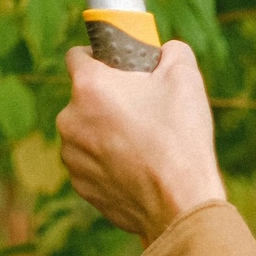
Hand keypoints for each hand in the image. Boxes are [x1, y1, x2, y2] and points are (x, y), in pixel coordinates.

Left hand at [56, 40, 225, 242]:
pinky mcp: (80, 185)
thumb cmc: (180, 138)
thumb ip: (170, 51)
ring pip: (86, 130)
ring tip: (143, 142)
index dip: (99, 56)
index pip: (77, 55)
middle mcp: (70, 119)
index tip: (119, 67)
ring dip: (106, 131)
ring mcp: (72, 156)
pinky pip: (91, 162)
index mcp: (88, 87)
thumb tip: (163, 51)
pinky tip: (137, 168)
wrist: (181, 205)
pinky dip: (108, 162)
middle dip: (108, 98)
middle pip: (85, 96)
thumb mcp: (185, 76)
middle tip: (142, 108)